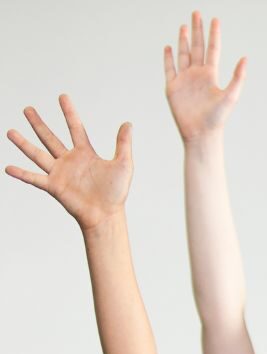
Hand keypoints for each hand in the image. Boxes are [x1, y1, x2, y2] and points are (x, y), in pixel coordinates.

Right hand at [6, 96, 130, 230]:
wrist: (107, 215)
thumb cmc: (116, 194)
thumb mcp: (123, 165)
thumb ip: (123, 144)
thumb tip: (128, 124)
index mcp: (85, 154)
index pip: (75, 128)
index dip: (69, 112)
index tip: (62, 96)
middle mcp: (70, 161)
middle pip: (50, 137)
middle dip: (38, 123)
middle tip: (27, 109)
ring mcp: (60, 173)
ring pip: (37, 154)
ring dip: (23, 143)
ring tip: (10, 132)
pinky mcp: (54, 186)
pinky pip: (34, 178)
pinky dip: (21, 173)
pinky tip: (8, 168)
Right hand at [164, 12, 246, 143]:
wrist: (201, 134)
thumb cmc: (217, 119)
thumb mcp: (230, 96)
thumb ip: (238, 77)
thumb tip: (245, 58)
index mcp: (211, 75)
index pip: (212, 49)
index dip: (213, 35)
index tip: (215, 20)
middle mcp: (198, 75)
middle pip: (197, 47)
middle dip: (197, 30)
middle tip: (196, 13)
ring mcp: (185, 80)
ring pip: (184, 54)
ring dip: (184, 41)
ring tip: (184, 27)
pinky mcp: (172, 87)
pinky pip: (169, 69)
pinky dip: (168, 58)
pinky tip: (169, 47)